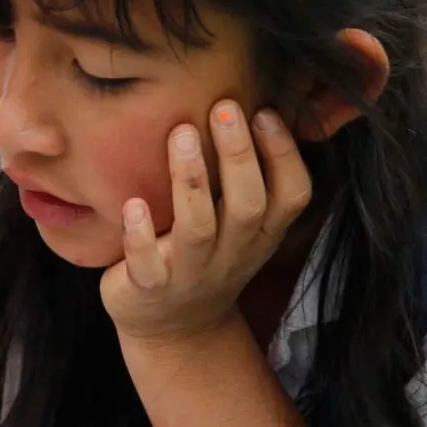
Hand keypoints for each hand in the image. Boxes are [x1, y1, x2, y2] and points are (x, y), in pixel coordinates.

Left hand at [101, 102, 311, 344]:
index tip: (264, 111)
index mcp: (261, 234)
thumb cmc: (207, 255)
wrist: (175, 330)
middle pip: (248, 206)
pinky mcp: (149, 288)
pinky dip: (140, 236)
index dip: (284, 154)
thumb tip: (254, 96)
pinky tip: (133, 203)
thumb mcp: (241, 224)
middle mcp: (232, 253)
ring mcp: (191, 273)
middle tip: (225, 107)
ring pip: (199, 228)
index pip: (293, 195)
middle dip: (239, 156)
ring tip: (180, 134)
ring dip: (192, 181)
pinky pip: (147, 265)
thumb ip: (250, 175)